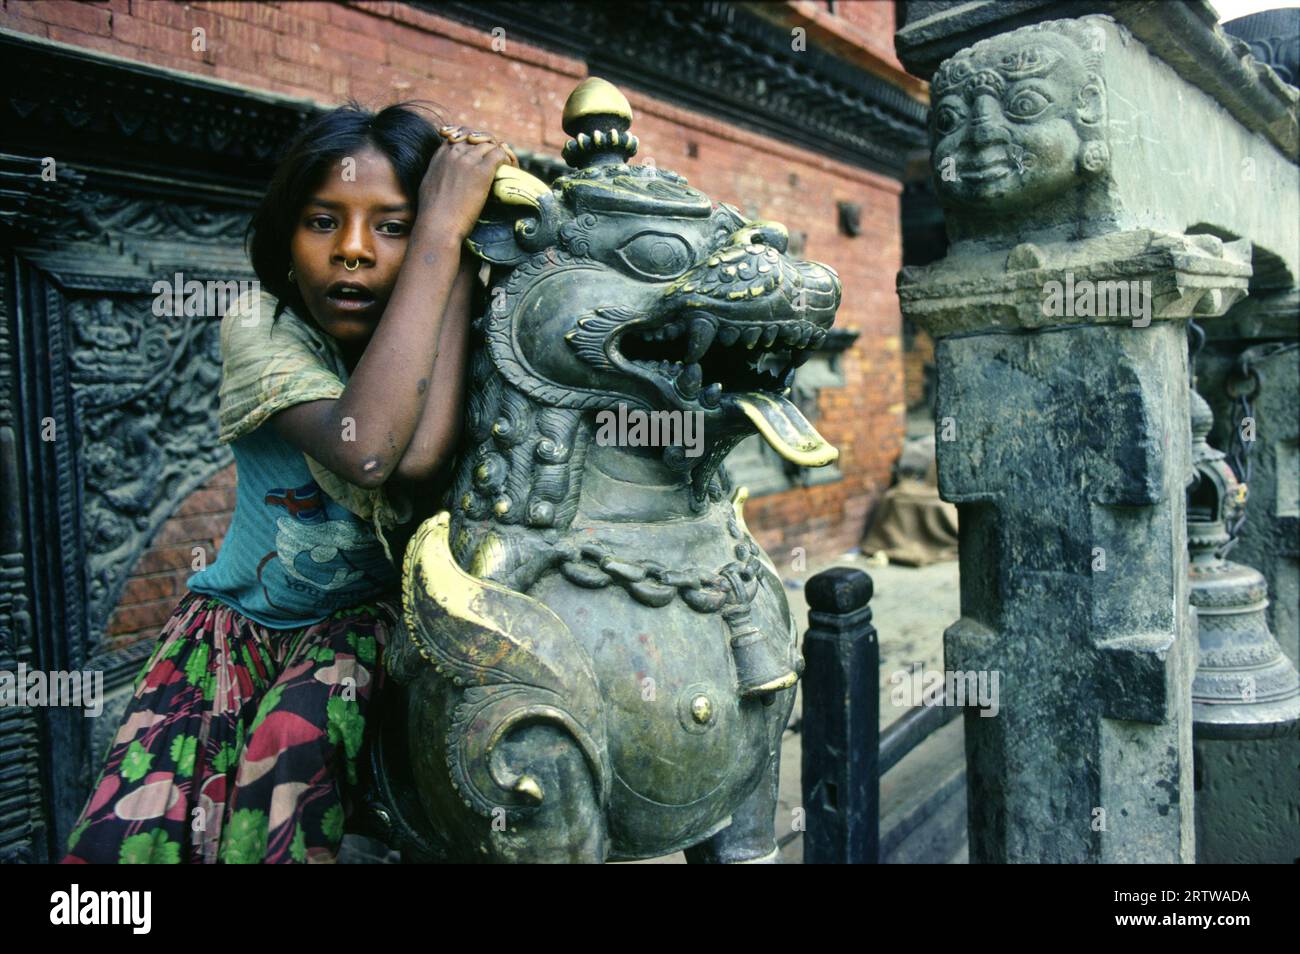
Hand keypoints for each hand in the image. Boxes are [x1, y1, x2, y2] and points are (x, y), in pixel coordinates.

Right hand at [416, 127, 518, 241]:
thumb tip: (446, 178)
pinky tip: (509, 169)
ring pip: (490, 144)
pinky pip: (500, 154)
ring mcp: (468, 160)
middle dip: (489, 146)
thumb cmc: (432, 214)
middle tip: (497, 160)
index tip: (480, 153)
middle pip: (478, 138)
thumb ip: (439, 173)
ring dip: (500, 153)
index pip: (460, 135)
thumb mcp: (429, 185)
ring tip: (506, 166)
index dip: (473, 141)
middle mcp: (454, 152)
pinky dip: (507, 160)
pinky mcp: (482, 171)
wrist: (437, 225)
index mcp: (441, 155)